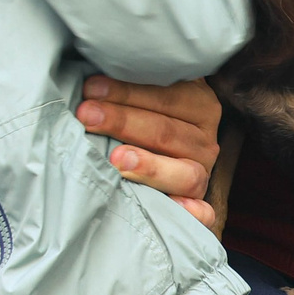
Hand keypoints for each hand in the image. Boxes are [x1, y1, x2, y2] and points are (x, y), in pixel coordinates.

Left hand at [77, 75, 221, 227]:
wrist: (165, 146)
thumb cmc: (144, 115)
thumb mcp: (147, 95)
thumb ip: (131, 86)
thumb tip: (93, 82)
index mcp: (198, 103)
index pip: (165, 96)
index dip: (127, 92)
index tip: (91, 88)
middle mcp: (205, 138)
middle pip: (166, 131)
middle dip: (124, 122)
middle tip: (87, 116)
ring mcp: (204, 171)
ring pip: (184, 171)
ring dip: (149, 166)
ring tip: (117, 159)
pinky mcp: (199, 201)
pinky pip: (205, 212)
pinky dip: (195, 212)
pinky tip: (176, 206)